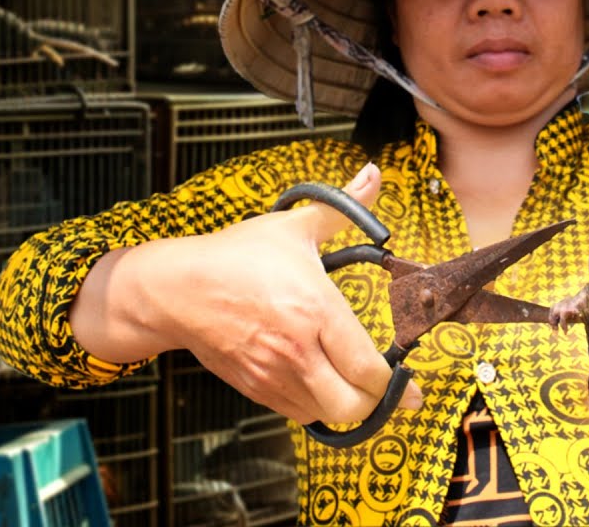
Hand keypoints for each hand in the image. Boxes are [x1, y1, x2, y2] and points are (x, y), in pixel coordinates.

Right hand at [78, 163, 421, 424]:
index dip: (397, 385)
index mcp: (315, 308)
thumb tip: (373, 174)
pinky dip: (317, 406)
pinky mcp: (255, 387)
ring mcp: (274, 373)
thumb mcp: (293, 225)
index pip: (367, 367)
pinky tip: (322, 382)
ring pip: (326, 415)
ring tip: (356, 385)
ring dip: (347, 406)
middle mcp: (297, 348)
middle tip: (387, 389)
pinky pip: (298, 414)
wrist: (176, 289)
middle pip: (352, 405)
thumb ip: (343, 205)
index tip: (412, 387)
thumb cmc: (236, 257)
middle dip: (377, 403)